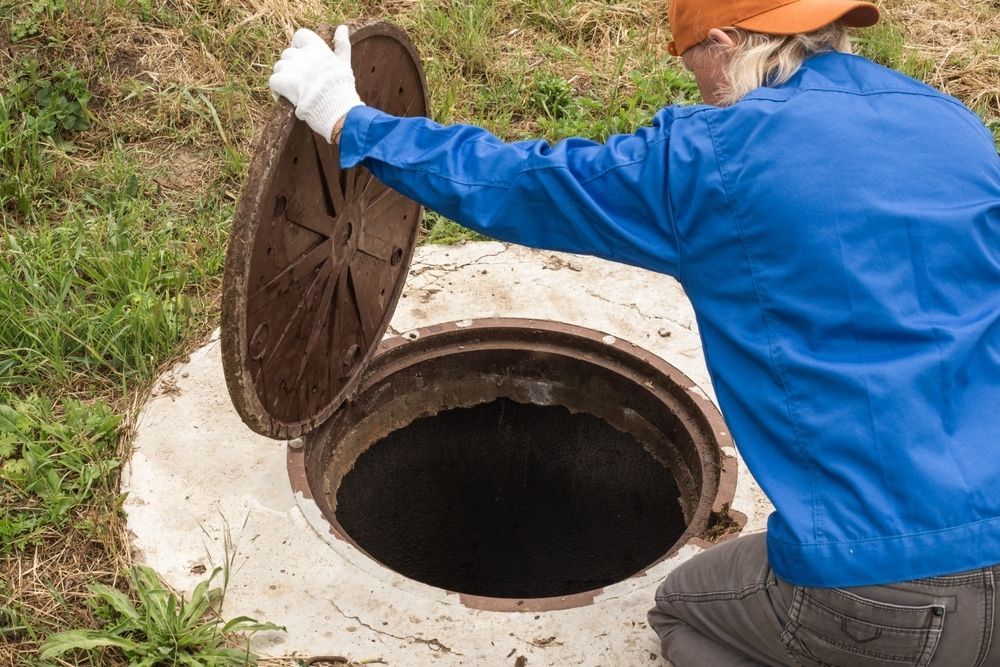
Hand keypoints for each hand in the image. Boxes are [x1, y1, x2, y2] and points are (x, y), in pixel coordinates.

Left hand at [269, 26, 362, 142]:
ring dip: (285, 79)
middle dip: (292, 67)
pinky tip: (289, 99)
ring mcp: (292, 68)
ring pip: (279, 68)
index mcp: (319, 49)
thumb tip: (342, 27)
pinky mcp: (283, 82)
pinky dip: (278, 91)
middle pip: (288, 54)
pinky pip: (273, 81)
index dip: (298, 46)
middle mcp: (304, 55)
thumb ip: (342, 45)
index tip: (304, 59)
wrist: (337, 111)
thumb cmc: (342, 90)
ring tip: (297, 92)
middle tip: (302, 83)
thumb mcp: (345, 64)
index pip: (300, 35)